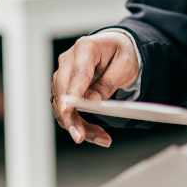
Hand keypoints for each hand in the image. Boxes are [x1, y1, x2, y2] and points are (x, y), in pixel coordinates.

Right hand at [51, 32, 139, 146]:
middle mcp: (69, 59)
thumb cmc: (120, 53)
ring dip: (76, 124)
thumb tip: (92, 101)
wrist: (115, 48)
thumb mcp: (125, 65)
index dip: (72, 92)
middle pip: (63, 91)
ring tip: (100, 138)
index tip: (68, 109)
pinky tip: (94, 133)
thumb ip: (108, 82)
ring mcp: (64, 73)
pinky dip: (78, 123)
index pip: (78, 73)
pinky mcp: (64, 87)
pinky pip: (66, 108)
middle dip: (70, 117)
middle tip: (81, 137)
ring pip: (62, 104)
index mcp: (86, 48)